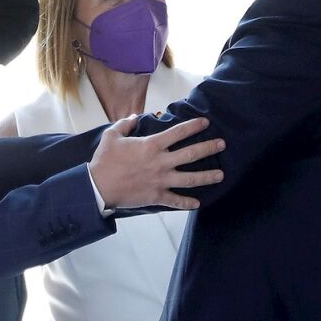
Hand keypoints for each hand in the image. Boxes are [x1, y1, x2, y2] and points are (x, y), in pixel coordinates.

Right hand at [90, 116, 224, 210]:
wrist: (98, 187)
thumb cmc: (105, 161)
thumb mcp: (111, 136)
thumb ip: (124, 124)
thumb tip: (134, 117)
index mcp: (151, 146)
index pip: (178, 133)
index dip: (193, 126)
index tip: (206, 122)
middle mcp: (161, 162)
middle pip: (191, 154)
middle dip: (209, 148)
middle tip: (222, 144)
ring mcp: (161, 180)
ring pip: (189, 178)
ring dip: (207, 176)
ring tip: (221, 174)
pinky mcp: (157, 196)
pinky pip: (176, 200)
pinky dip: (187, 203)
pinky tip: (198, 203)